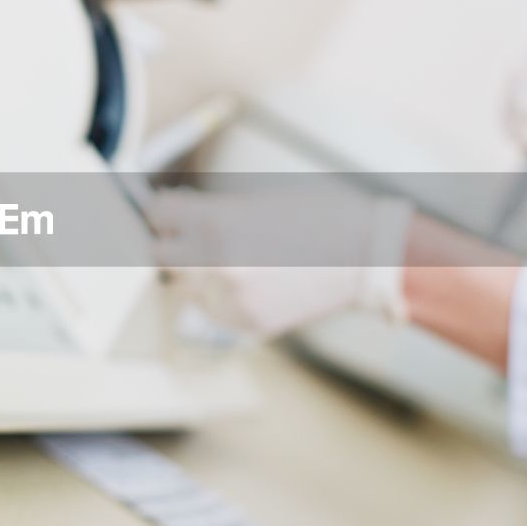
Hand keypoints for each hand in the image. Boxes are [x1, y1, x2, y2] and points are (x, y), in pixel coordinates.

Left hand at [148, 186, 412, 337]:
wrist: (367, 258)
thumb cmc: (319, 219)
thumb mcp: (258, 202)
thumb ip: (212, 214)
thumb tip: (178, 220)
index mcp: (218, 222)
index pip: (159, 216)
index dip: (165, 212)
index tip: (170, 212)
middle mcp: (217, 263)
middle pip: (161, 255)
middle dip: (174, 243)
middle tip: (190, 236)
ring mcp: (230, 298)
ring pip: (185, 286)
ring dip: (196, 273)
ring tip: (229, 259)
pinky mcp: (245, 322)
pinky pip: (211, 309)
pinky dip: (219, 296)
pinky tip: (245, 280)